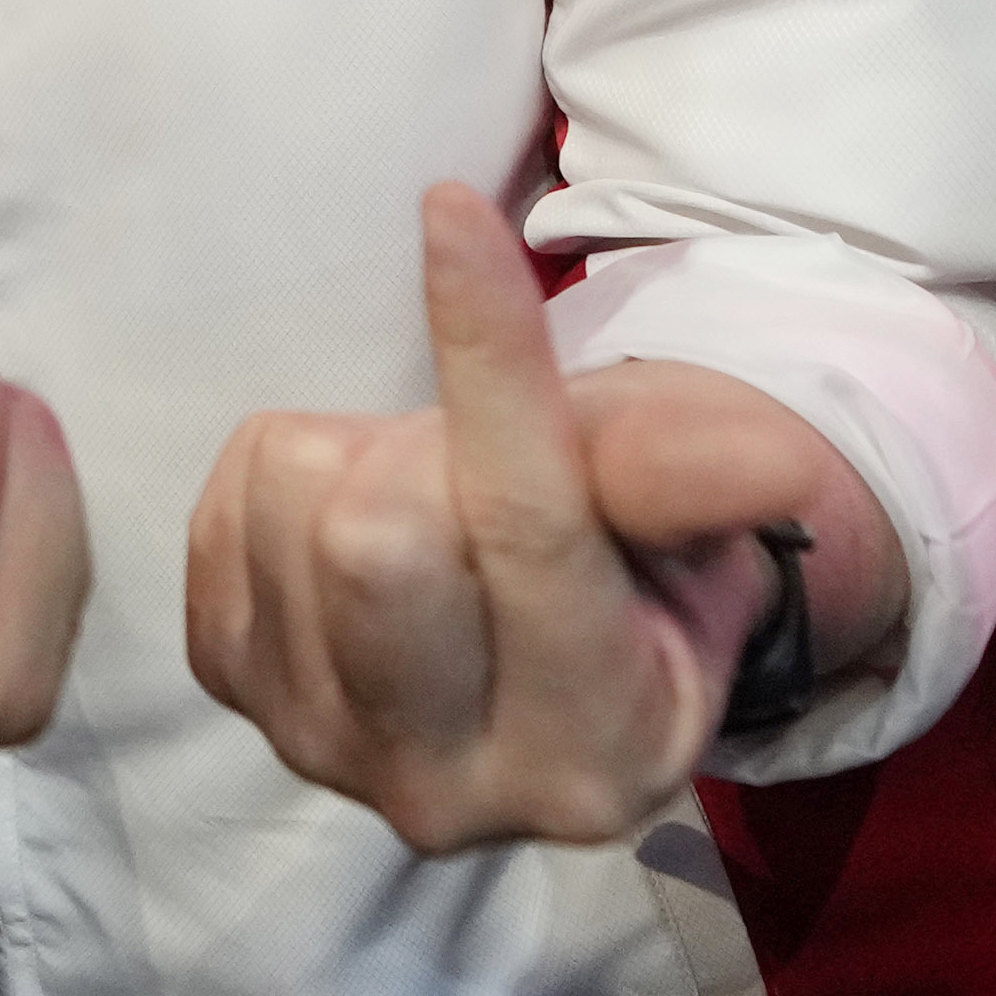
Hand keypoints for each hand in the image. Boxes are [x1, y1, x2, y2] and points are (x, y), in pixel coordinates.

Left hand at [184, 186, 902, 853]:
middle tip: (479, 455)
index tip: (453, 209)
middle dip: (429, 445)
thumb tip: (771, 462)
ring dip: (363, 456)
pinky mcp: (232, 689)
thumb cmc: (643, 565)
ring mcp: (322, 747)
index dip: (491, 358)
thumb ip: (693, 481)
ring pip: (291, 507)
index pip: (528, 527)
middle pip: (375, 536)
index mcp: (598, 748)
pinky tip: (363, 520)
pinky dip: (294, 477)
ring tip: (436, 498)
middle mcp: (451, 786)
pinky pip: (224, 509)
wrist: (546, 651)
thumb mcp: (697, 524)